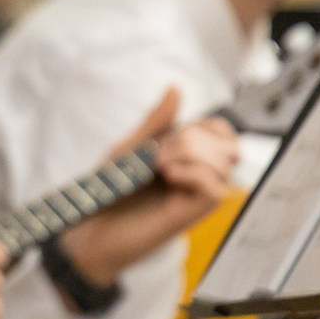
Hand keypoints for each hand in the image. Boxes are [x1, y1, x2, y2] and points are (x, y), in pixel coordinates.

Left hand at [55, 88, 238, 284]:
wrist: (90, 230)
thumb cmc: (109, 191)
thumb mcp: (130, 147)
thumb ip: (156, 120)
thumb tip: (176, 88)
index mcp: (187, 158)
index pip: (222, 133)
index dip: (206, 126)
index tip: (171, 135)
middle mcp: (197, 176)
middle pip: (229, 145)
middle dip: (195, 138)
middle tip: (160, 152)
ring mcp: (195, 197)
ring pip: (225, 164)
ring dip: (191, 153)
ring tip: (160, 165)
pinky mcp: (191, 215)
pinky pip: (216, 189)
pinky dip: (193, 173)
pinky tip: (169, 176)